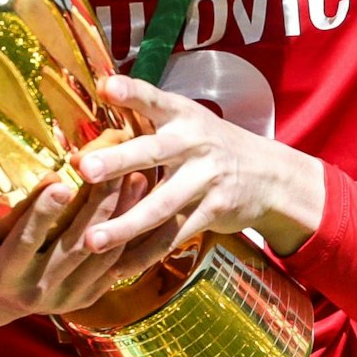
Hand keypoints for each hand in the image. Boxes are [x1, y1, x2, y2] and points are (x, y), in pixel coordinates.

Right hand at [0, 172, 177, 336]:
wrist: (0, 300)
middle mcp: (41, 289)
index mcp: (5, 274)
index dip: (43, 214)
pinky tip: (156, 206)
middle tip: (115, 168)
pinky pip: (124, 267)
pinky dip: (142, 238)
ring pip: (104, 254)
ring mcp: (72, 296)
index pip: (26, 242)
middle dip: (98, 206)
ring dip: (124, 216)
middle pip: (75, 244)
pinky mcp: (95, 295)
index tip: (60, 182)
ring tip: (140, 175)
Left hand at [72, 76, 326, 255]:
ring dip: (124, 225)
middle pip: (151, 153)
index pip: (154, 99)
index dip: (131, 92)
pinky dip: (145, 255)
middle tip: (86, 169)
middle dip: (118, 161)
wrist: (270, 175)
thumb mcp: (188, 120)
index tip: (106, 87)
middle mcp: (193, 144)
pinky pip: (173, 236)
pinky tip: (117, 268)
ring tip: (91, 240)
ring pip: (160, 205)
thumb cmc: (211, 144)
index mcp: (182, 116)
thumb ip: (147, 113)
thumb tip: (99, 89)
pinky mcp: (212, 212)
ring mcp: (205, 180)